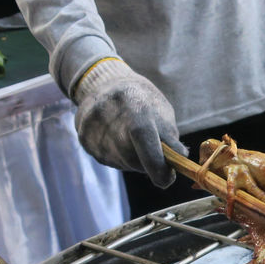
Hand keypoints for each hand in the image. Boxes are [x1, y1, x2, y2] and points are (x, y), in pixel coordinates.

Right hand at [72, 58, 184, 187]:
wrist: (104, 84)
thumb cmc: (141, 101)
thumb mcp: (161, 111)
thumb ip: (170, 137)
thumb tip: (180, 159)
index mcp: (133, 102)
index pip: (143, 137)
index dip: (156, 164)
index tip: (167, 179)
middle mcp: (108, 113)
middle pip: (133, 157)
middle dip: (148, 163)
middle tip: (152, 150)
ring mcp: (92, 127)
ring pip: (122, 162)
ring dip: (134, 160)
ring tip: (132, 138)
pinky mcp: (84, 139)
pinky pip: (110, 160)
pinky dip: (120, 157)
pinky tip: (118, 139)